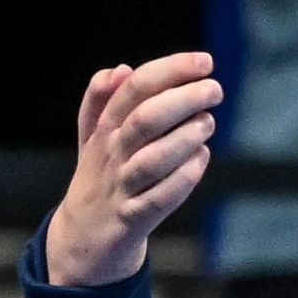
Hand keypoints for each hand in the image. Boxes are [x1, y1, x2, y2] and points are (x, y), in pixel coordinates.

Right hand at [43, 52, 222, 288]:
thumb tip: (122, 69)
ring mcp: (121, 187)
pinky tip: (201, 159)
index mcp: (104, 128)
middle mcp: (111, 154)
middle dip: (182, 99)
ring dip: (184, 139)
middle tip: (215, 89)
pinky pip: (158, 199)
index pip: (135, 88)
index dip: (170, 70)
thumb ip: (102, 100)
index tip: (205, 61)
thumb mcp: (92, 136)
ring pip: (151, 160)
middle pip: (144, 119)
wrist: (82, 237)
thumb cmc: (99, 177)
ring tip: (209, 122)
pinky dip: (182, 179)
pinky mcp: (132, 219)